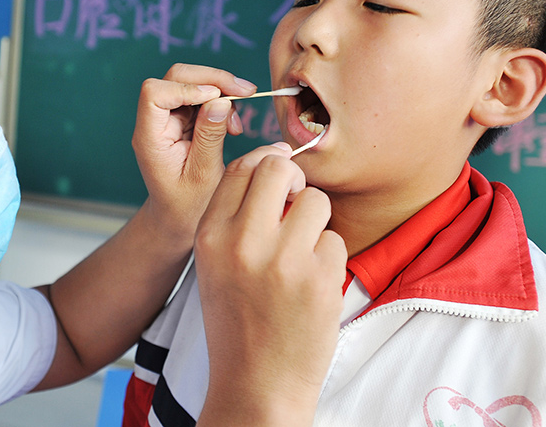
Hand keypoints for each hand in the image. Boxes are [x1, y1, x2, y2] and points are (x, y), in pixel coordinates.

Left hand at [132, 63, 255, 239]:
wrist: (179, 219)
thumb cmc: (188, 206)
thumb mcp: (205, 175)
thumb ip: (210, 136)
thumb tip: (220, 100)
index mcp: (150, 138)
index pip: (155, 93)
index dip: (186, 88)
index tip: (217, 99)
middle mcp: (154, 123)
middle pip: (175, 77)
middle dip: (212, 79)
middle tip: (247, 92)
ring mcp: (167, 119)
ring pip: (191, 82)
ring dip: (221, 92)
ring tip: (238, 125)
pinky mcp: (181, 121)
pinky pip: (201, 98)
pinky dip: (221, 104)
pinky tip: (233, 127)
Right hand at [194, 145, 346, 425]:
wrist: (256, 384)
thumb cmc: (236, 322)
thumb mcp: (215, 264)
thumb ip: (235, 217)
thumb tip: (275, 164)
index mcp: (210, 236)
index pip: (241, 168)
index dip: (266, 161)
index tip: (281, 173)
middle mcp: (243, 242)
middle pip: (279, 169)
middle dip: (295, 180)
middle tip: (297, 203)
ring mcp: (283, 260)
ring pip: (316, 202)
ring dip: (316, 222)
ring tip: (303, 254)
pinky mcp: (319, 280)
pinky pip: (335, 241)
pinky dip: (329, 259)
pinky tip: (311, 286)